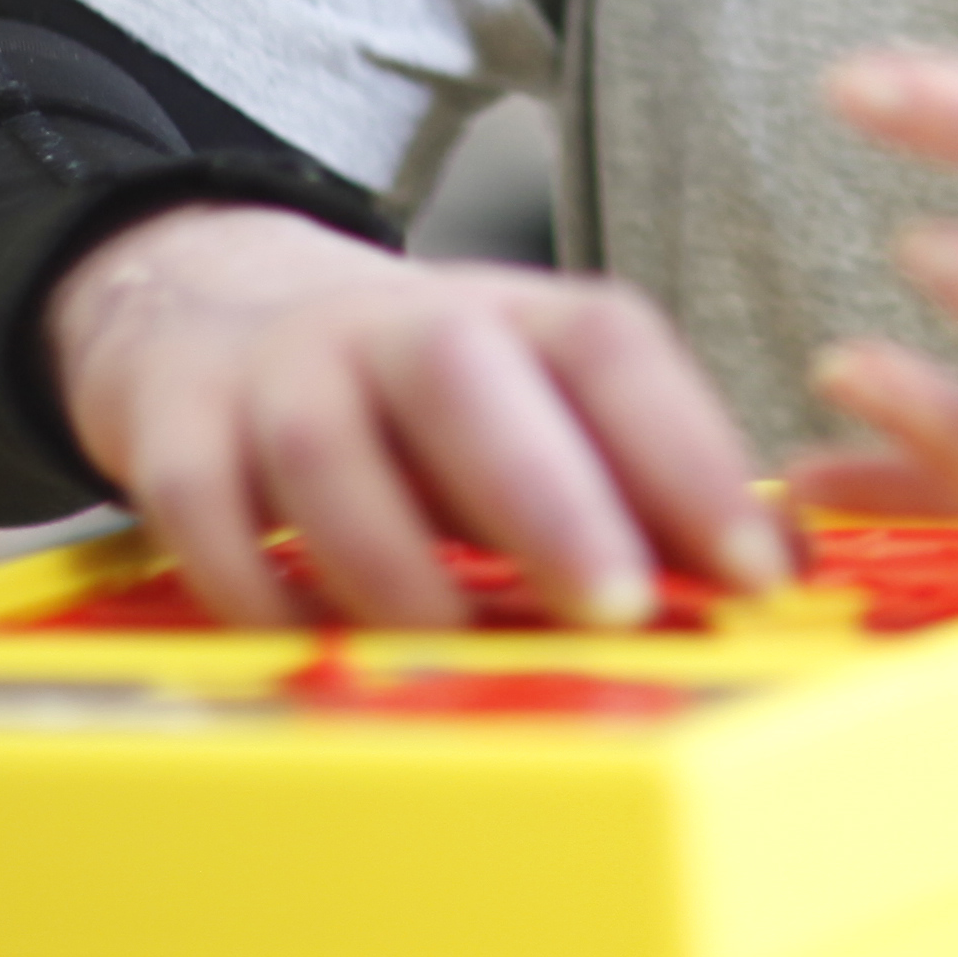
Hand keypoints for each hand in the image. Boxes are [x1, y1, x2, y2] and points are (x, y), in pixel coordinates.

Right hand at [43, 202, 793, 629]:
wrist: (206, 304)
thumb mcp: (533, 408)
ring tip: (458, 652)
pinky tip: (312, 651)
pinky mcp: (175, 433)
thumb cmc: (414, 398)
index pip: (610, 348)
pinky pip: (201, 512)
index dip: (687, 454)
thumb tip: (782, 575)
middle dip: (548, 496)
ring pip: (325, 452)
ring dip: (397, 565)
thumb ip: (644, 484)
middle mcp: (393, 327)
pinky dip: (256, 591)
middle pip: (467, 377)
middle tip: (616, 608)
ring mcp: (276, 375)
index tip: (757, 572)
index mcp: (509, 313)